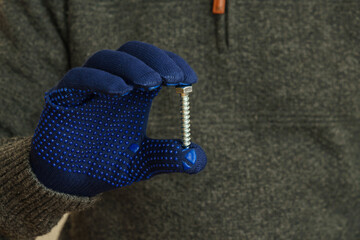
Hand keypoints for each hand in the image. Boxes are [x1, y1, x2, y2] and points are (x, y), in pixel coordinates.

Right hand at [30, 41, 206, 196]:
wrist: (73, 182)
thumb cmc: (109, 165)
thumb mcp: (144, 162)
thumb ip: (169, 157)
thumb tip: (197, 159)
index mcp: (135, 94)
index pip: (155, 64)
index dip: (173, 64)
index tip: (191, 79)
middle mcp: (113, 84)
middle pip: (133, 52)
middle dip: (155, 59)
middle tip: (173, 77)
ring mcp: (88, 88)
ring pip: (106, 58)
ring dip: (131, 66)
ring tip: (151, 83)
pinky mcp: (64, 96)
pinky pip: (79, 77)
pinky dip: (100, 79)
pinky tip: (121, 90)